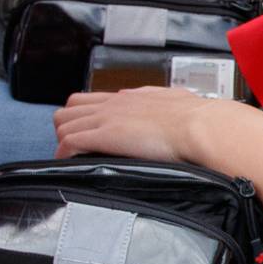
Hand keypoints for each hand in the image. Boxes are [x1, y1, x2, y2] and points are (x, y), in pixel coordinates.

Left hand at [52, 88, 221, 161]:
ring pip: (63, 123)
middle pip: (69, 109)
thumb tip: (164, 107)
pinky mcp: (103, 135)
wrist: (199, 126)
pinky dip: (64, 154)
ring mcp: (106, 118)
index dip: (83, 116)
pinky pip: (69, 142)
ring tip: (72, 159)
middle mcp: (113, 104)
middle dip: (68, 128)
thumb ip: (162, 105)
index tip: (87, 133)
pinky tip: (69, 165)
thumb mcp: (176, 104)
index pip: (90, 99)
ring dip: (64, 141)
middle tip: (76, 149)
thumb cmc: (196, 119)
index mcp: (131, 98)